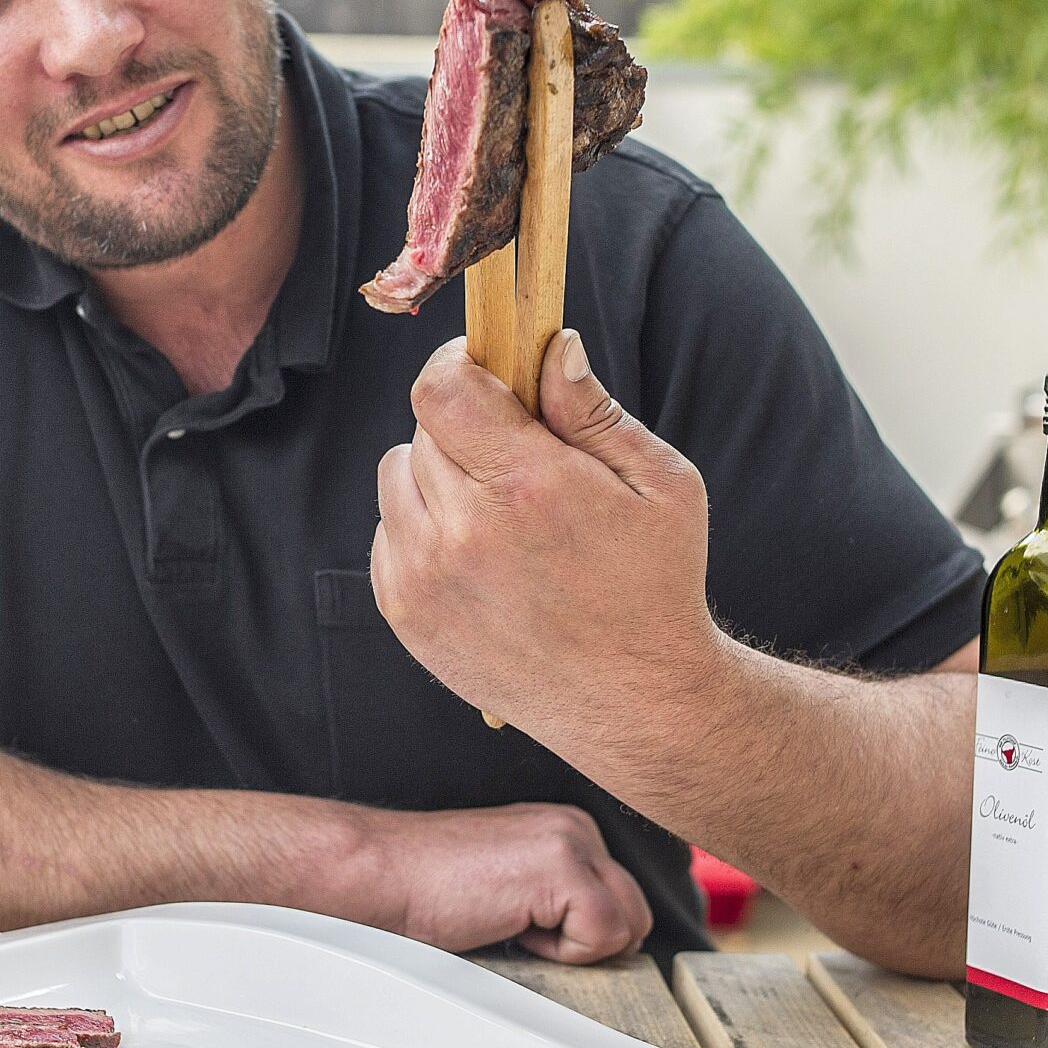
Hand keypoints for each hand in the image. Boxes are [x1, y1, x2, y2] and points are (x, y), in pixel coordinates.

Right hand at [365, 801, 652, 962]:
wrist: (383, 874)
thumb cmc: (431, 889)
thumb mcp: (513, 886)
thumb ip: (562, 898)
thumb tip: (609, 940)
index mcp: (568, 829)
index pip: (623, 900)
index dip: (581, 935)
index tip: (528, 927)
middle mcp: (578, 826)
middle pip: (635, 914)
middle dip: (589, 942)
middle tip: (524, 931)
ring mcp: (573, 841)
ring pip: (627, 927)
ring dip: (573, 946)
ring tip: (515, 924)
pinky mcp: (562, 868)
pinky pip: (601, 935)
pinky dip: (559, 951)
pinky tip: (511, 924)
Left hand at [370, 332, 723, 750]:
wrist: (635, 702)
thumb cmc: (656, 585)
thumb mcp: (660, 485)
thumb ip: (593, 410)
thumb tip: (548, 345)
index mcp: (527, 489)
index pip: (441, 389)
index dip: (458, 363)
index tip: (485, 368)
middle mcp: (462, 533)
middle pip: (425, 429)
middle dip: (468, 427)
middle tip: (518, 458)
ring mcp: (424, 579)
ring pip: (397, 476)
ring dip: (438, 476)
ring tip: (498, 510)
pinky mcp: (405, 615)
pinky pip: (387, 532)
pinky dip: (422, 528)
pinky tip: (479, 555)